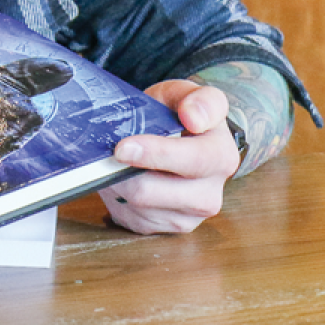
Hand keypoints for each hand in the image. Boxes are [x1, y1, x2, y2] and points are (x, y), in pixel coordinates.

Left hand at [100, 80, 240, 233]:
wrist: (181, 141)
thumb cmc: (180, 115)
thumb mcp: (189, 95)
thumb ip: (201, 100)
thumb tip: (193, 117)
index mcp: (220, 158)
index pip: (190, 161)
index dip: (153, 154)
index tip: (122, 147)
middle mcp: (209, 195)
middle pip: (151, 191)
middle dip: (120, 170)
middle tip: (103, 151)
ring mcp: (189, 218)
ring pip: (135, 205)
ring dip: (115, 182)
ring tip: (113, 161)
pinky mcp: (166, 229)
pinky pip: (131, 217)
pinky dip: (117, 196)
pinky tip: (121, 177)